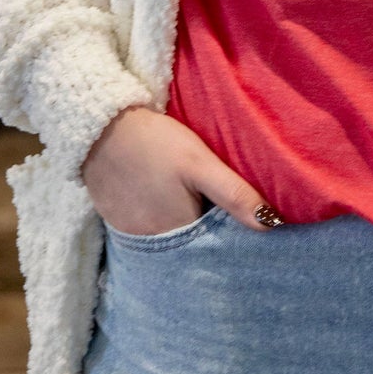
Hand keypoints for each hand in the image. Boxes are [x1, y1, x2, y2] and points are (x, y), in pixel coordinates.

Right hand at [80, 106, 283, 234]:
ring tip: (192, 205)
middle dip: (206, 237)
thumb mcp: (200, 162)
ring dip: (182, 229)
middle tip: (217, 210)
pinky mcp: (114, 221)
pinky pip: (145, 231)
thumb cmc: (154, 141)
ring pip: (168, 240)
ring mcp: (130, 235)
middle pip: (190, 247)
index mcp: (178, 232)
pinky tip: (163, 200)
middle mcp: (152, 244)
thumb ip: (234, 194)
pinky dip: (158, 222)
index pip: (213, 248)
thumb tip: (272, 224)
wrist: (99, 125)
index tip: (241, 225)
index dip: (228, 237)